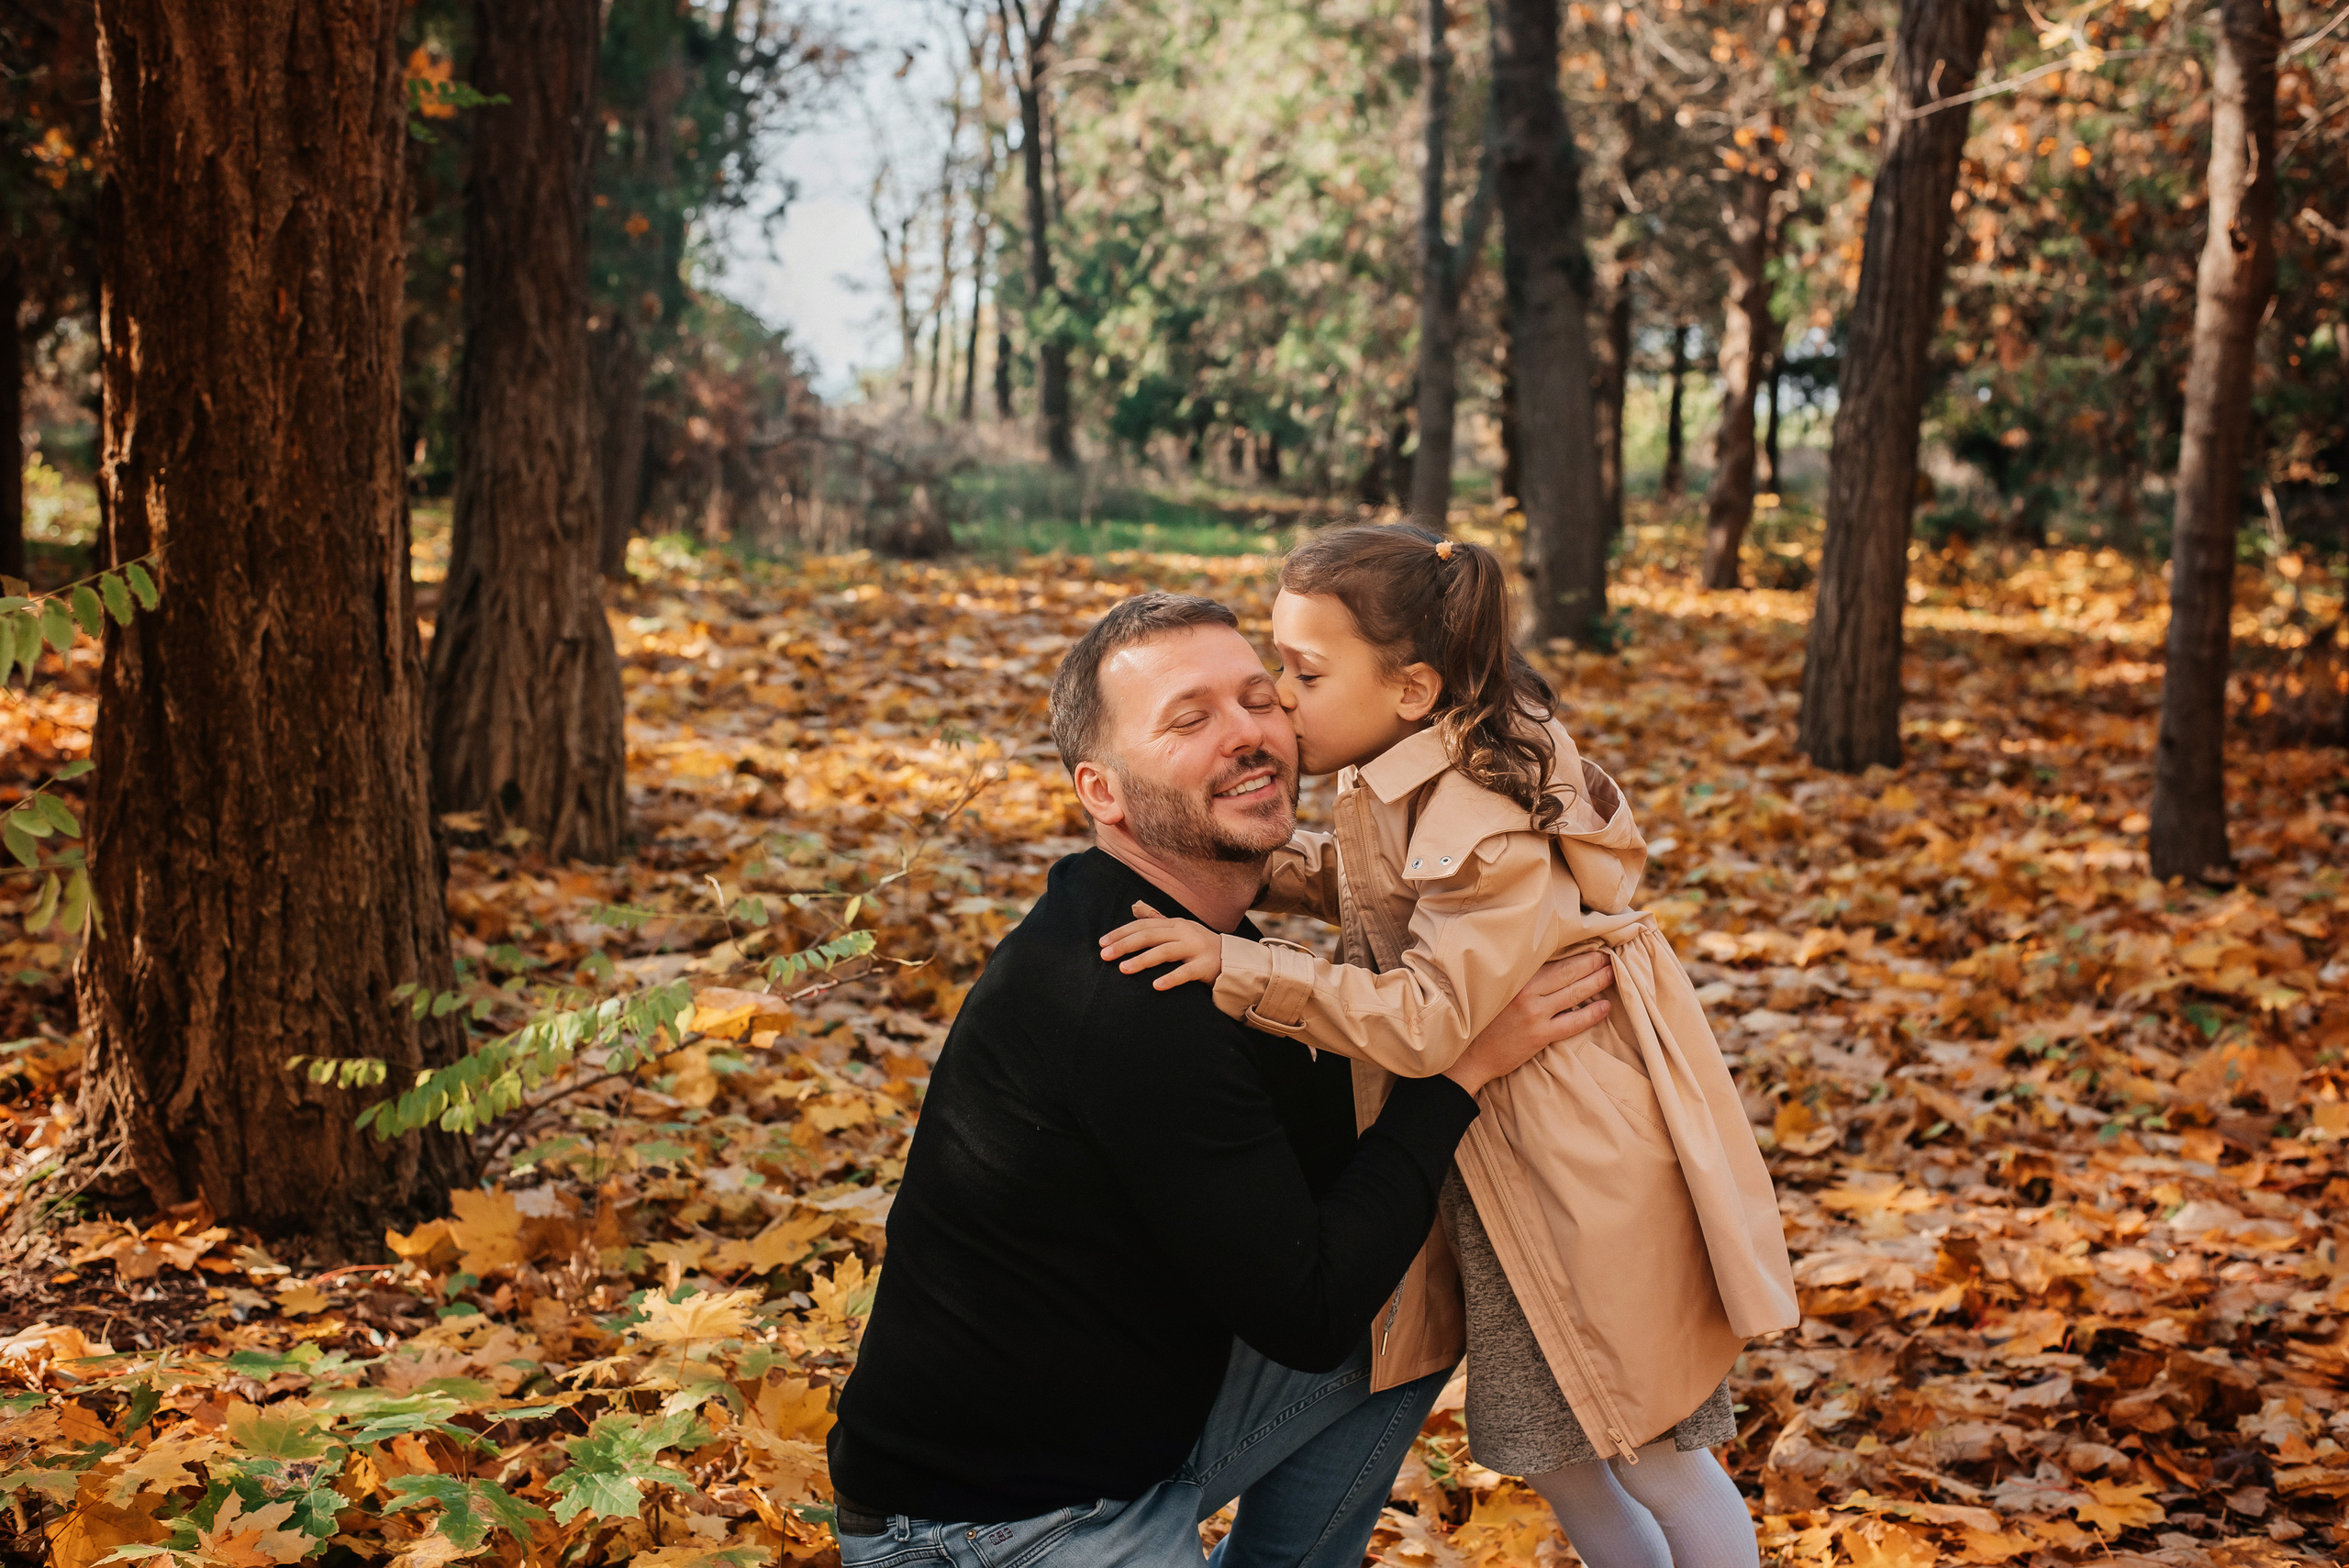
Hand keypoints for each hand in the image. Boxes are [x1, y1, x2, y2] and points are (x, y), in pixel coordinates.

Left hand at [1099, 901, 1224, 990]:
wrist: (1233, 960)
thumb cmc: (1200, 945)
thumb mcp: (1179, 929)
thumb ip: (1157, 919)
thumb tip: (1135, 907)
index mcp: (1174, 924)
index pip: (1143, 926)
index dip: (1121, 933)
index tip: (1102, 943)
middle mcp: (1184, 933)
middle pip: (1150, 936)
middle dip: (1125, 944)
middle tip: (1105, 955)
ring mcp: (1196, 949)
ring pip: (1165, 952)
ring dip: (1142, 960)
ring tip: (1123, 969)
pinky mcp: (1205, 967)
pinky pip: (1186, 972)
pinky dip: (1171, 978)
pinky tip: (1155, 986)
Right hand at [1442, 951, 1614, 1097]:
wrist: (1470, 1056)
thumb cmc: (1484, 1020)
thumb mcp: (1498, 992)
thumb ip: (1521, 979)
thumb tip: (1550, 964)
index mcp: (1516, 978)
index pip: (1553, 961)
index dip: (1577, 953)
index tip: (1594, 946)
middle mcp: (1526, 992)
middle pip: (1568, 973)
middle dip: (1593, 963)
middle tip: (1611, 956)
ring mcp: (1534, 1014)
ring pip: (1574, 994)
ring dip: (1597, 982)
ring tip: (1613, 974)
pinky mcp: (1539, 1035)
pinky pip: (1573, 1022)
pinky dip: (1592, 1014)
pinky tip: (1605, 1006)